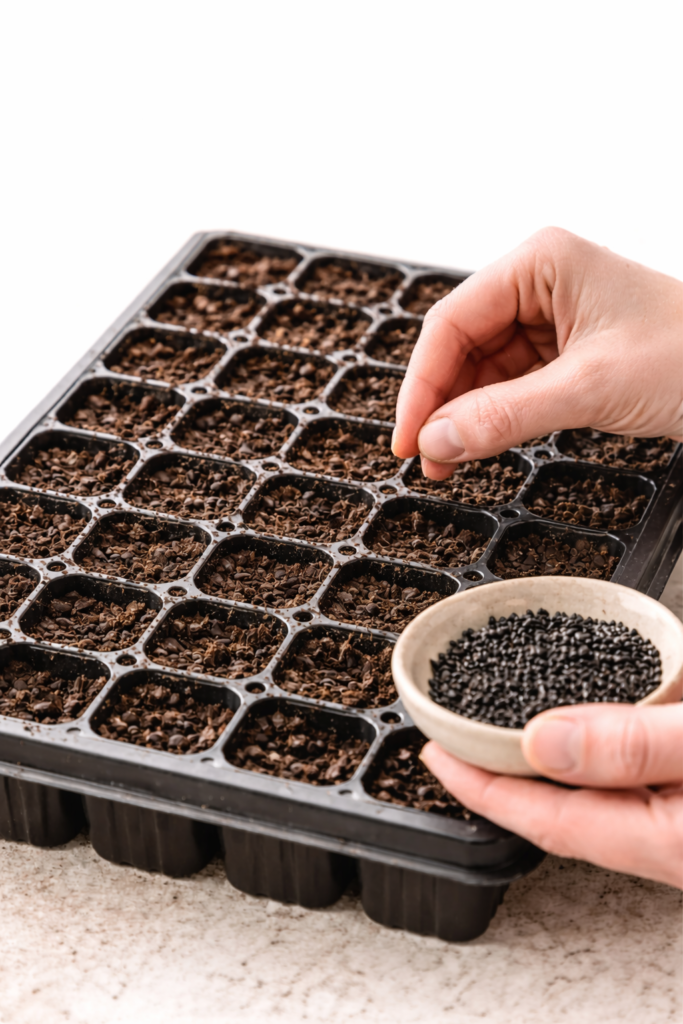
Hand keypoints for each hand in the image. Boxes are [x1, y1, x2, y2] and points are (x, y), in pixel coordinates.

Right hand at [392, 227, 682, 478]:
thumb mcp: (591, 388)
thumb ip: (505, 416)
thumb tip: (436, 441)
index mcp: (542, 263)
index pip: (453, 322)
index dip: (422, 384)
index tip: (407, 437)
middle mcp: (540, 284)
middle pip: (461, 347)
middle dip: (441, 405)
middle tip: (427, 459)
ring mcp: (551, 319)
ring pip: (480, 371)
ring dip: (463, 417)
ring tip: (450, 463)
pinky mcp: (562, 353)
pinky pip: (508, 386)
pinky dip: (491, 419)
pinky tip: (480, 445)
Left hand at [420, 703, 682, 887]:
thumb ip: (635, 745)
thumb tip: (543, 741)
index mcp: (667, 839)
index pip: (549, 819)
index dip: (484, 788)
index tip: (437, 754)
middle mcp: (673, 837)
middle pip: (566, 808)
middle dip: (505, 773)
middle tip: (457, 736)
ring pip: (601, 787)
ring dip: (553, 755)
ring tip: (509, 723)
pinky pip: (636, 763)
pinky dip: (605, 736)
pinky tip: (599, 713)